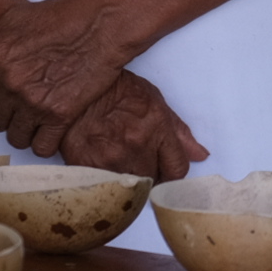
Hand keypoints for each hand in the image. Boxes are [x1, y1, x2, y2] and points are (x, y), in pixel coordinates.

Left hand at [0, 0, 128, 156]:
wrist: (100, 26)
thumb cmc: (61, 17)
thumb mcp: (13, 18)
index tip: (0, 96)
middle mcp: (11, 85)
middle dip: (6, 115)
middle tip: (21, 107)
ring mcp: (34, 102)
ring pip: (16, 137)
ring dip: (24, 132)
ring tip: (35, 122)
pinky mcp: (59, 116)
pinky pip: (42, 147)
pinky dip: (45, 143)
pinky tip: (52, 132)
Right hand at [58, 72, 209, 180]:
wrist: (72, 83)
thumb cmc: (112, 88)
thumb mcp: (151, 99)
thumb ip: (177, 130)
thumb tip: (200, 154)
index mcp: (157, 127)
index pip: (178, 169)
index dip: (172, 174)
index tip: (165, 172)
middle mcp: (137, 145)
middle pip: (154, 181)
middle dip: (149, 174)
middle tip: (136, 161)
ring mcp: (111, 158)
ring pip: (130, 187)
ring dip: (127, 179)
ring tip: (117, 161)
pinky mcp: (87, 165)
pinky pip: (105, 186)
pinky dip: (105, 180)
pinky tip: (101, 164)